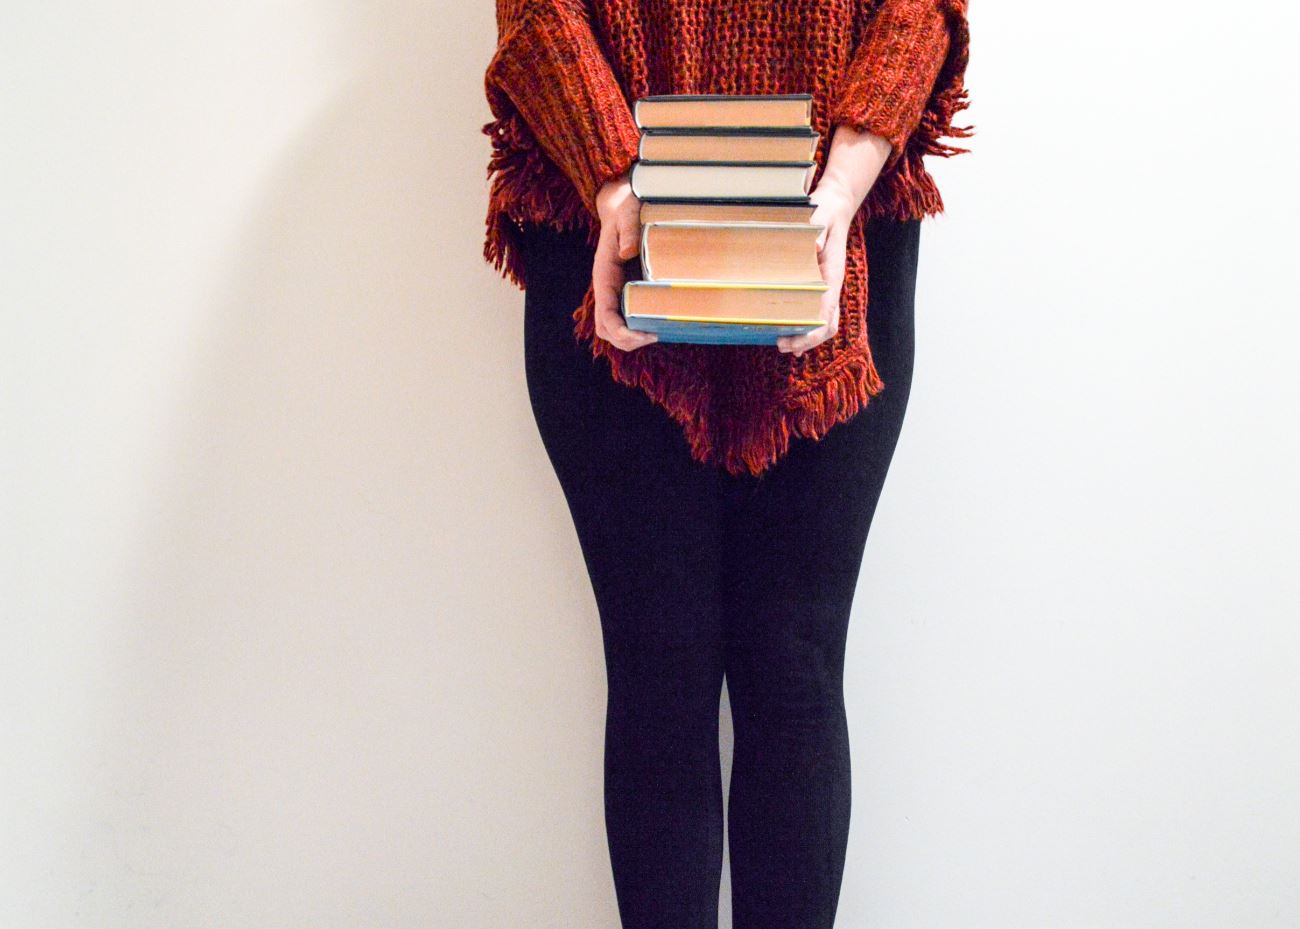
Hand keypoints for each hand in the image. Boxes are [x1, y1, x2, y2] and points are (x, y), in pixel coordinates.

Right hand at [591, 173, 657, 350]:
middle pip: (606, 329)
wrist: (622, 204)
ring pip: (615, 328)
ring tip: (657, 333)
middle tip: (655, 336)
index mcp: (604, 274)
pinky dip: (638, 327)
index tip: (645, 335)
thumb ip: (628, 229)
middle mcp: (607, 287)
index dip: (622, 331)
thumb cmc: (626, 207)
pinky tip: (659, 323)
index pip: (605, 315)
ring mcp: (616, 291)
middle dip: (627, 341)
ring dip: (632, 339)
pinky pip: (627, 317)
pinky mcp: (626, 291)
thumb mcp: (628, 213)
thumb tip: (628, 252)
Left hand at [776, 179, 857, 355]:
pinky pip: (816, 312)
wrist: (834, 206)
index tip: (796, 338)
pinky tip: (793, 336)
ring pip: (824, 322)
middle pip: (828, 324)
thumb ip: (818, 230)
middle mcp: (832, 284)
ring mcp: (827, 286)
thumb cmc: (826, 211)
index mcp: (832, 273)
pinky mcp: (819, 284)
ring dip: (807, 337)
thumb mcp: (820, 215)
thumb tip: (814, 246)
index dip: (813, 328)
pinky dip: (806, 328)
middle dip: (808, 339)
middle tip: (783, 345)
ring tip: (785, 346)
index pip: (827, 310)